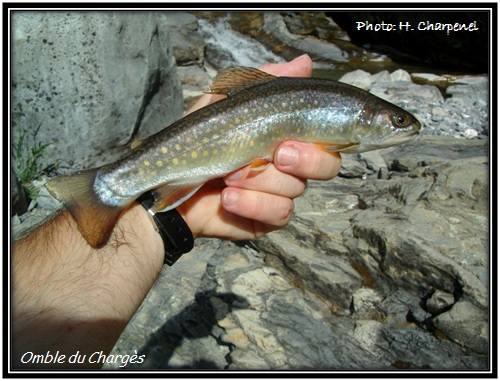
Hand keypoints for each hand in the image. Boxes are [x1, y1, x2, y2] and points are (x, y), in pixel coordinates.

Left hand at [178, 55, 341, 239]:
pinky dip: (252, 203)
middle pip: (327, 166)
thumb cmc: (198, 139)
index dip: (320, 141)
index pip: (327, 139)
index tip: (288, 141)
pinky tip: (227, 197)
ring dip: (258, 181)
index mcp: (287, 136)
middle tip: (274, 155)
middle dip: (304, 161)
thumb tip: (305, 63)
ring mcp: (280, 193)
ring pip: (296, 189)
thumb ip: (266, 80)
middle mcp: (290, 166)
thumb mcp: (226, 101)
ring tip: (227, 175)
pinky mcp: (268, 218)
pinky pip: (279, 213)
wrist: (170, 181)